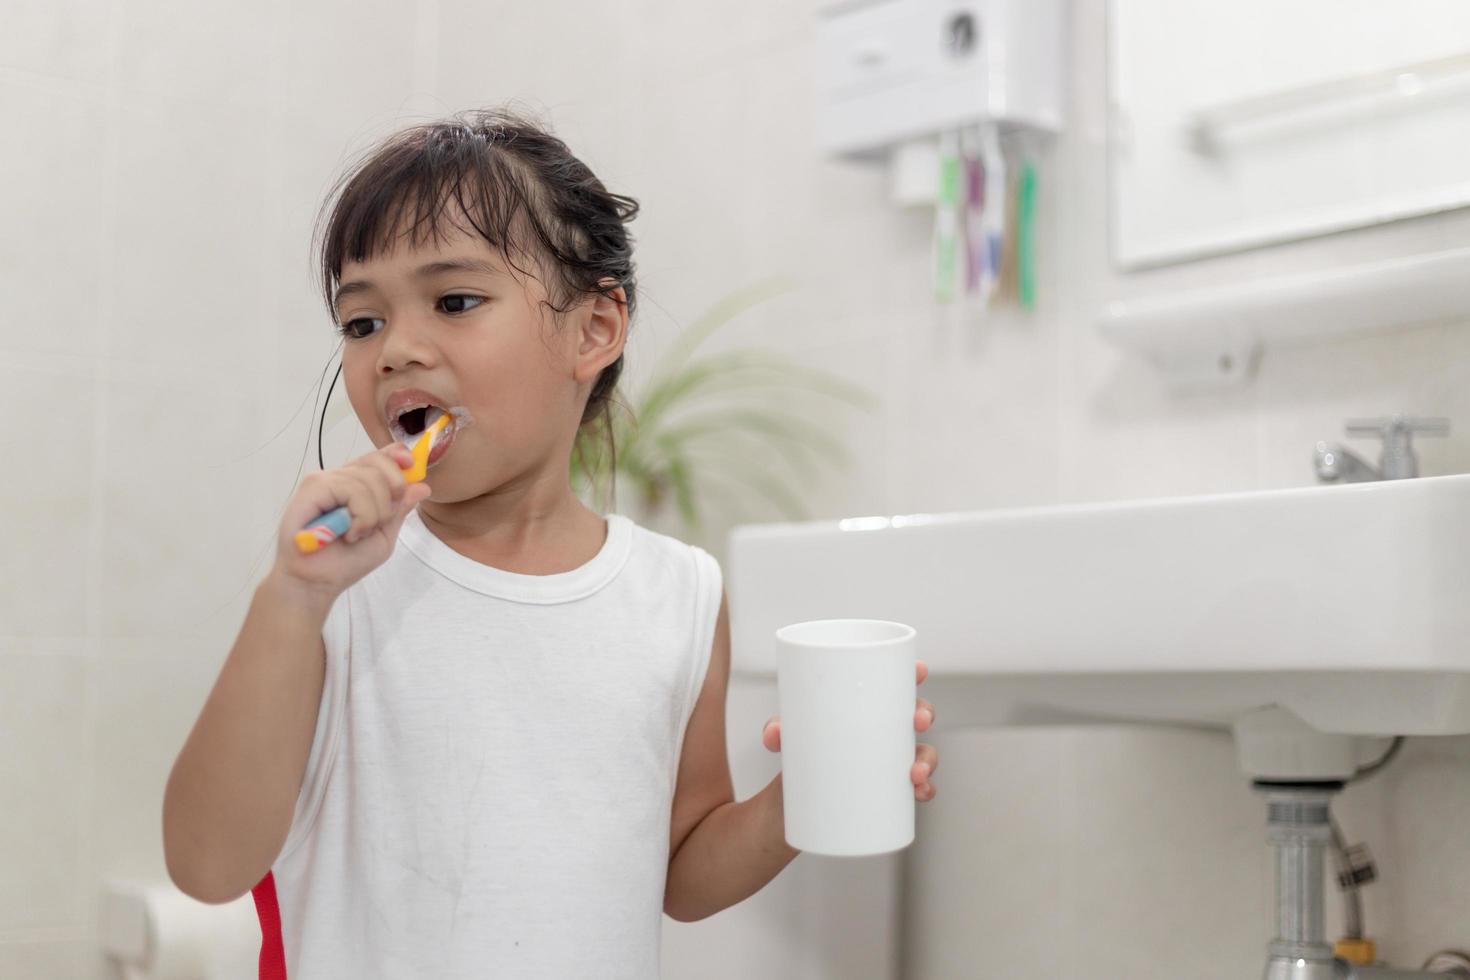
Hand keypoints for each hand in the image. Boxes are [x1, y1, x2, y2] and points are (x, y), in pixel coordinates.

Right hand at [271, 441, 431, 600]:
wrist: (316, 583)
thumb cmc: (346, 562)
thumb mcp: (384, 535)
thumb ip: (399, 510)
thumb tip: (422, 486)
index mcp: (356, 484)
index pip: (380, 456)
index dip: (397, 456)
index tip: (412, 466)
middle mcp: (339, 477)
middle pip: (379, 462)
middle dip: (391, 494)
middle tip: (380, 521)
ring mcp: (324, 480)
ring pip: (369, 479)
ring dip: (373, 515)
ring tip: (356, 535)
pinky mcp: (312, 488)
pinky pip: (351, 490)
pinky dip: (360, 516)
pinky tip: (349, 534)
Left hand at [763, 659, 937, 801]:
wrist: (793, 804)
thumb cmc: (800, 756)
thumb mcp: (789, 740)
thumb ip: (778, 732)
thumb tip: (775, 732)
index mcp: (866, 708)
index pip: (895, 683)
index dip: (913, 673)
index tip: (919, 670)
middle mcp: (883, 731)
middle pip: (916, 714)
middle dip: (924, 713)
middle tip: (917, 721)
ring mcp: (889, 761)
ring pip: (923, 752)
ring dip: (928, 759)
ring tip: (915, 772)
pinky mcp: (889, 790)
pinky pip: (918, 787)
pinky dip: (925, 789)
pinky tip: (921, 792)